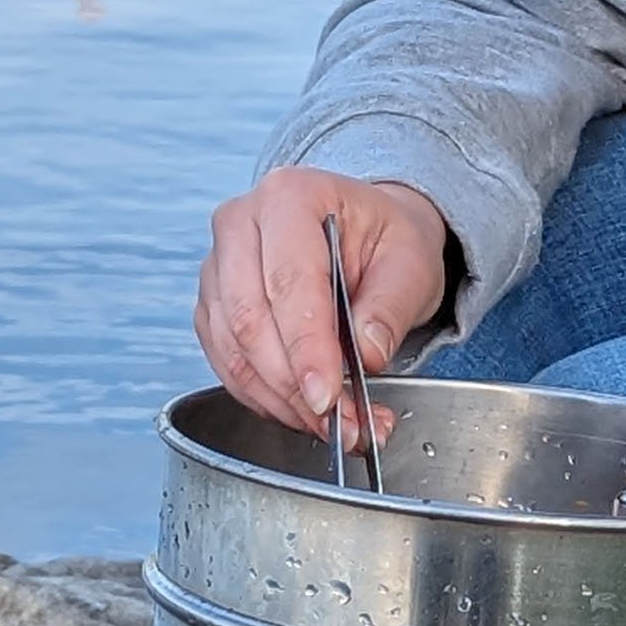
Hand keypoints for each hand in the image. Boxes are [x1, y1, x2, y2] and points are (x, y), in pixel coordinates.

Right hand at [195, 168, 449, 444]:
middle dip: (295, 386)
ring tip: (337, 428)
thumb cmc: (386, 240)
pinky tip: (306, 413)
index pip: (289, 283)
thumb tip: (367, 355)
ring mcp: (218, 266)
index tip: (327, 398)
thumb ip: (391, 307)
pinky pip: (227, 363)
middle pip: (249, 320)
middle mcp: (241, 224)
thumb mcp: (412, 263)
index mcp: (290, 197)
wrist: (365, 233)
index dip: (306, 349)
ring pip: (233, 349)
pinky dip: (265, 399)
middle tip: (343, 424)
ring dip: (282, 402)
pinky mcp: (213, 306)